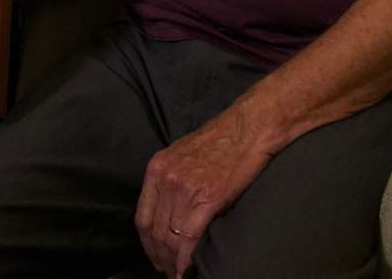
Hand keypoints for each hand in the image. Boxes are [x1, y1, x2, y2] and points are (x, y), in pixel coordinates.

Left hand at [134, 109, 271, 277]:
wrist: (249, 127)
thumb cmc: (220, 140)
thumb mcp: (182, 155)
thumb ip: (170, 180)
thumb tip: (168, 212)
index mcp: (157, 168)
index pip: (142, 217)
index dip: (147, 244)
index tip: (155, 256)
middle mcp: (166, 179)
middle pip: (155, 231)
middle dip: (160, 257)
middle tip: (168, 270)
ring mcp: (186, 189)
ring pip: (171, 238)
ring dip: (173, 262)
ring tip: (178, 272)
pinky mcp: (209, 199)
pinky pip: (190, 237)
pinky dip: (187, 259)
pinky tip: (187, 270)